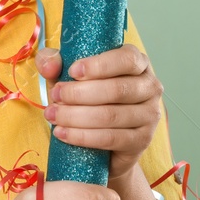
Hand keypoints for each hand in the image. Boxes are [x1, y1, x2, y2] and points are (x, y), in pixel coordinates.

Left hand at [36, 44, 162, 180]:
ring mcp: (150, 115)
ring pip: (112, 115)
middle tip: (55, 96)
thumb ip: (55, 62)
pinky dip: (82, 136)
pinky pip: (111, 138)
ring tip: (52, 115)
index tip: (72, 71)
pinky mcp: (142, 140)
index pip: (127, 59)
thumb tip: (49, 64)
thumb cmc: (86, 98)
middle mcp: (150, 87)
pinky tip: (62, 133)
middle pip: (117, 89)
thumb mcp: (69, 76)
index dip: (99, 65)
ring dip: (76, 116)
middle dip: (79, 93)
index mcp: (138, 63)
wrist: (101, 140)